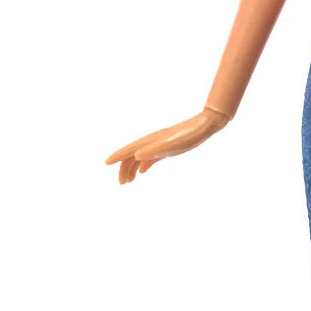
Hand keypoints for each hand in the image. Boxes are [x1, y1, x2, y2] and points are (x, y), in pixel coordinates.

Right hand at [105, 107, 229, 183]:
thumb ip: (155, 150)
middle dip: (124, 168)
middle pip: (132, 156)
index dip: (118, 156)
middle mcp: (152, 142)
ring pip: (140, 158)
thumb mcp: (173, 144)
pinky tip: (142, 172)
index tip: (106, 163)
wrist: (204, 126)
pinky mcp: (168, 149)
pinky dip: (144, 165)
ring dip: (132, 169)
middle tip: (121, 183)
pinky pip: (151, 158)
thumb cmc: (190, 134)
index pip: (129, 150)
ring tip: (128, 181)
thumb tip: (137, 156)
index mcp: (151, 141)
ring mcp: (159, 145)